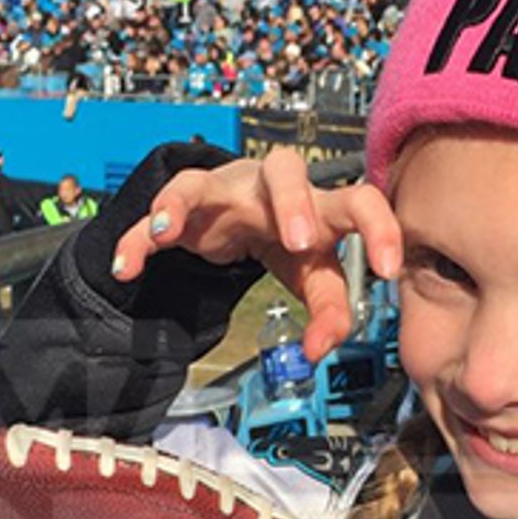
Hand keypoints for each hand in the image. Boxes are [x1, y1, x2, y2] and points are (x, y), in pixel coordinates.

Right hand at [107, 147, 404, 362]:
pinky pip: (159, 210)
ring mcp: (226, 188)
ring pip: (206, 177)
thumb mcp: (311, 277)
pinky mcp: (187, 200)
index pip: (360, 200)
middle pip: (287, 167)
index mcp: (319, 206)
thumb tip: (321, 351)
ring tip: (167, 230)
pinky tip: (128, 266)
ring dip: (187, 202)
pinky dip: (139, 237)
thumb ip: (329, 311)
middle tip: (299, 244)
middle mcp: (275, 187)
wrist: (240, 215)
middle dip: (293, 202)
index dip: (379, 228)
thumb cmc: (286, 242)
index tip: (388, 269)